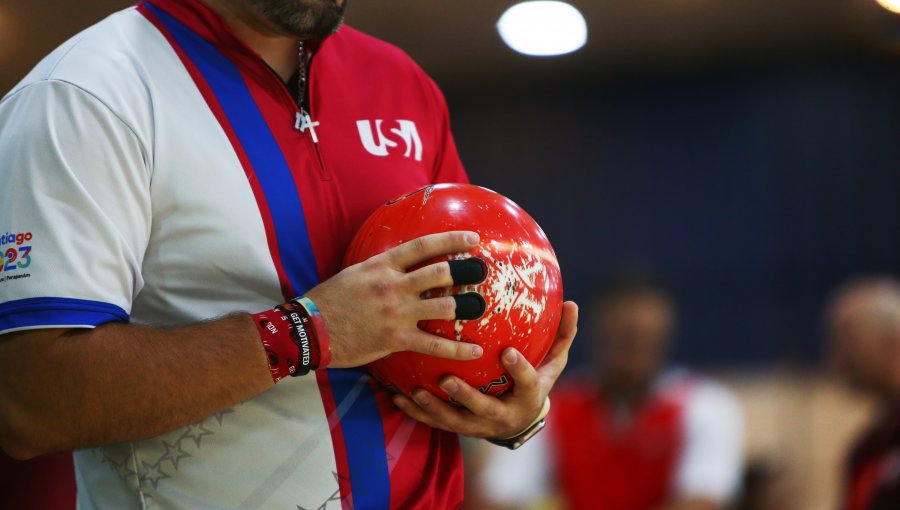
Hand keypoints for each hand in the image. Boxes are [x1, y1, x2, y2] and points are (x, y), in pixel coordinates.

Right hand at [306, 231, 486, 368]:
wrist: (310, 329)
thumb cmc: (329, 300)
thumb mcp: (355, 273)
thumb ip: (381, 268)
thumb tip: (401, 263)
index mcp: (382, 265)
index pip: (423, 246)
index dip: (451, 240)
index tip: (472, 238)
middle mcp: (393, 285)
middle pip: (441, 274)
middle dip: (467, 272)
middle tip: (483, 272)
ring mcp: (396, 312)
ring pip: (443, 305)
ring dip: (467, 307)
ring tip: (482, 308)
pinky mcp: (396, 339)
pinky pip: (434, 344)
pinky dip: (457, 349)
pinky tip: (474, 351)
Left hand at [392, 301, 577, 437]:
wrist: (519, 420)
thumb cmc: (534, 381)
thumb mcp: (552, 361)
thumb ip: (562, 335)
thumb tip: (572, 303)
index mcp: (527, 396)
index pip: (527, 383)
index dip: (518, 369)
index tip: (507, 352)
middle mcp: (503, 415)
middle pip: (483, 409)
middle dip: (464, 396)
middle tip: (446, 378)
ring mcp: (479, 425)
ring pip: (454, 420)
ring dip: (434, 407)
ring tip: (416, 391)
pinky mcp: (459, 428)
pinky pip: (435, 423)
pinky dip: (416, 411)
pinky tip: (398, 396)